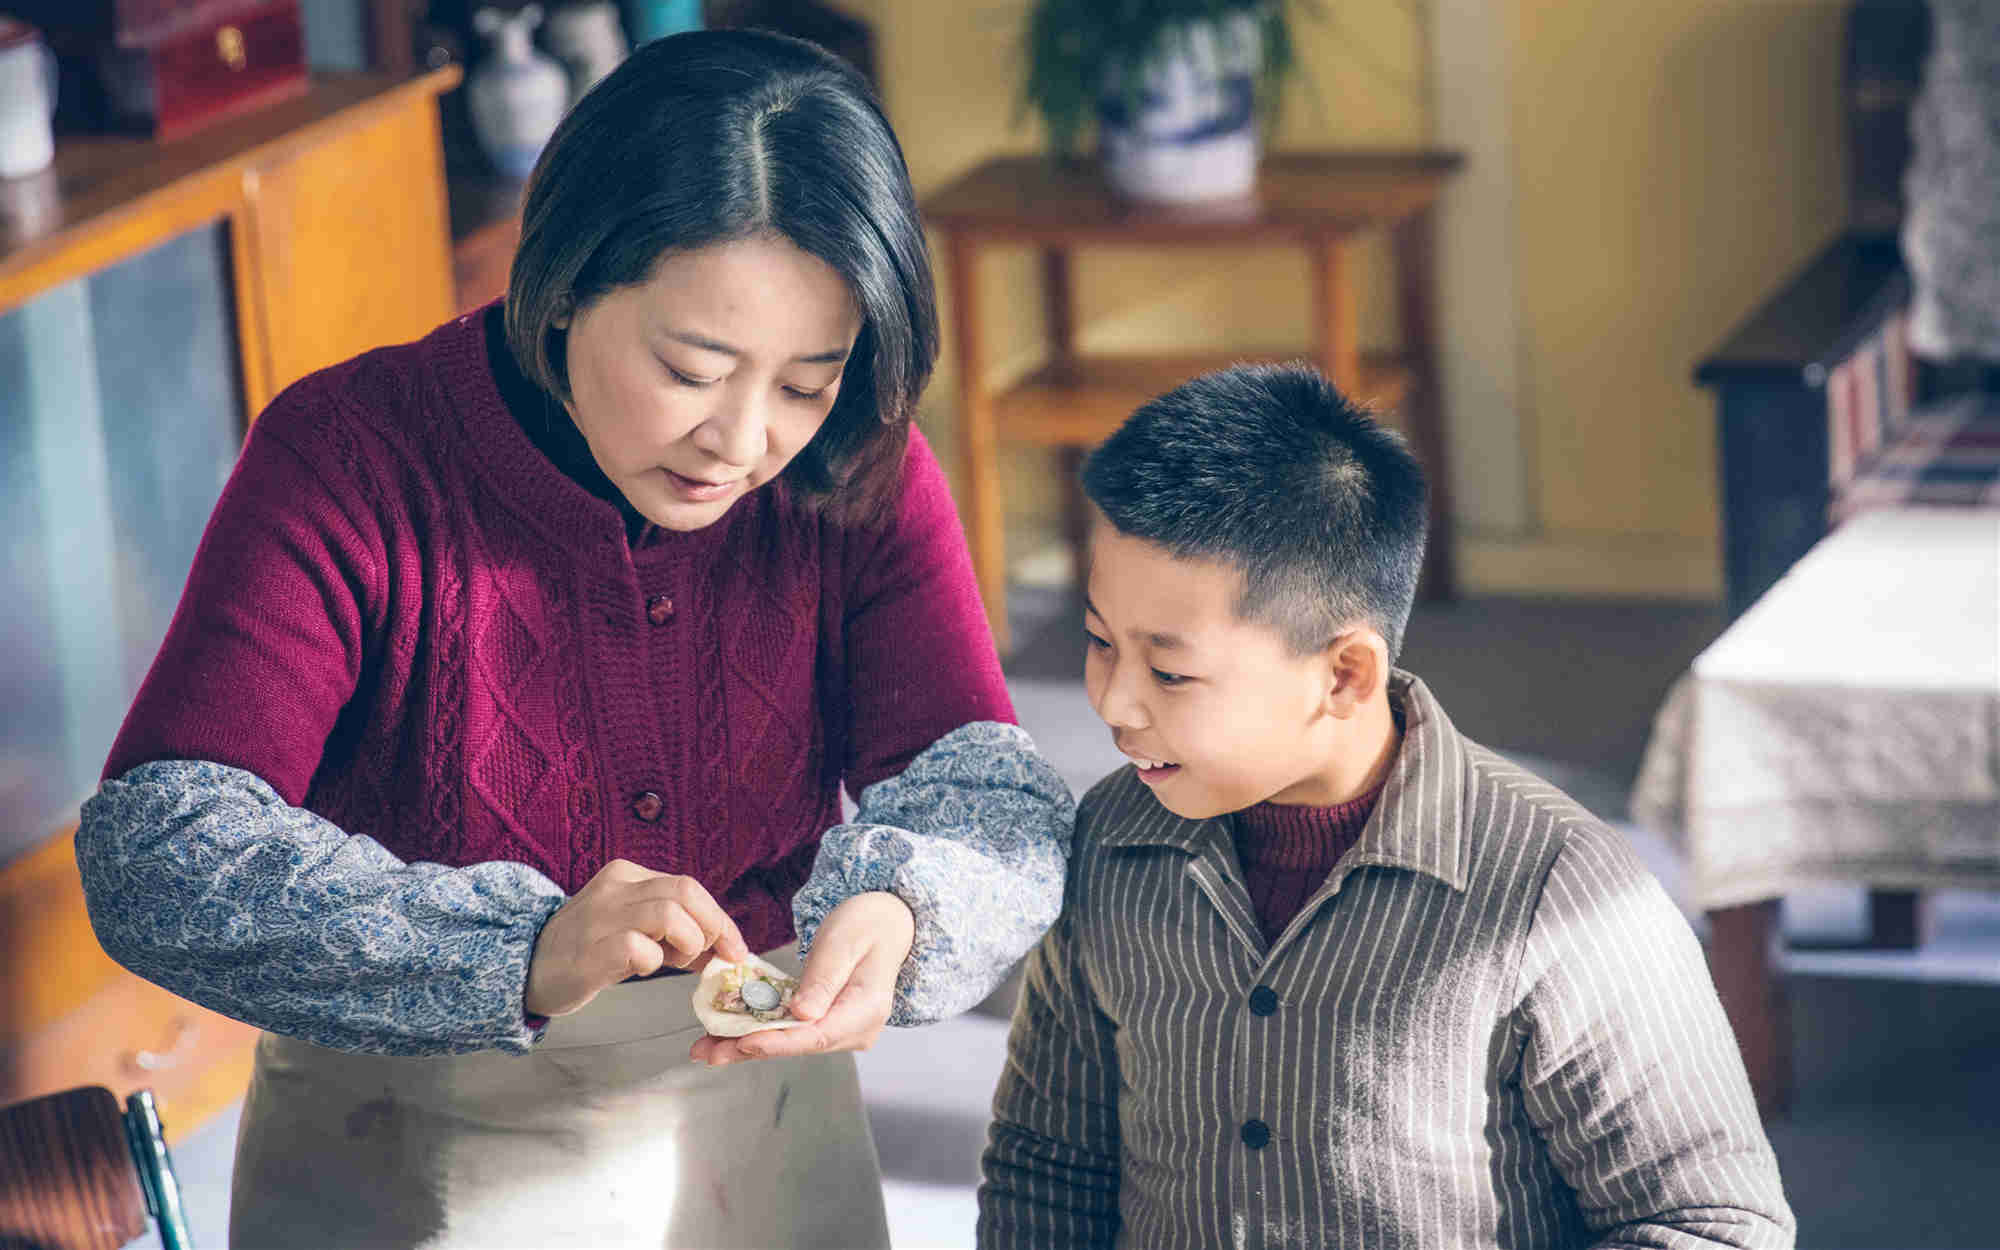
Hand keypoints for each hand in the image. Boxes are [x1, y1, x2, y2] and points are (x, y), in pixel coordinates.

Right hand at [524, 858, 749, 1017]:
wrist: (526, 969)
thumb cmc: (587, 950)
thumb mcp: (632, 927)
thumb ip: (673, 929)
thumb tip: (724, 947)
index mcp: (626, 876)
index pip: (689, 887)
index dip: (720, 919)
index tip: (735, 949)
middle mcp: (614, 888)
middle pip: (686, 892)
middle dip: (711, 928)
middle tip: (709, 957)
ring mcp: (600, 917)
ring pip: (668, 915)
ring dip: (685, 944)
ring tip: (670, 961)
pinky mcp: (590, 951)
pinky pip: (639, 948)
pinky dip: (653, 962)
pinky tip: (641, 969)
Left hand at [691, 890, 913, 1065]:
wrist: (886, 924)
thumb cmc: (867, 925)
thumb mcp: (844, 942)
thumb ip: (824, 978)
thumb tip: (802, 1015)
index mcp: (867, 1010)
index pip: (819, 1035)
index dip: (778, 1041)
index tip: (745, 1042)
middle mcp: (856, 1029)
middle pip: (799, 1045)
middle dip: (750, 1049)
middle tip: (707, 1052)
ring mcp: (842, 1030)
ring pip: (790, 1042)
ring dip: (747, 1045)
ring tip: (705, 1048)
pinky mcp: (826, 1023)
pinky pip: (790, 1031)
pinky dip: (758, 1032)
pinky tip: (725, 1035)